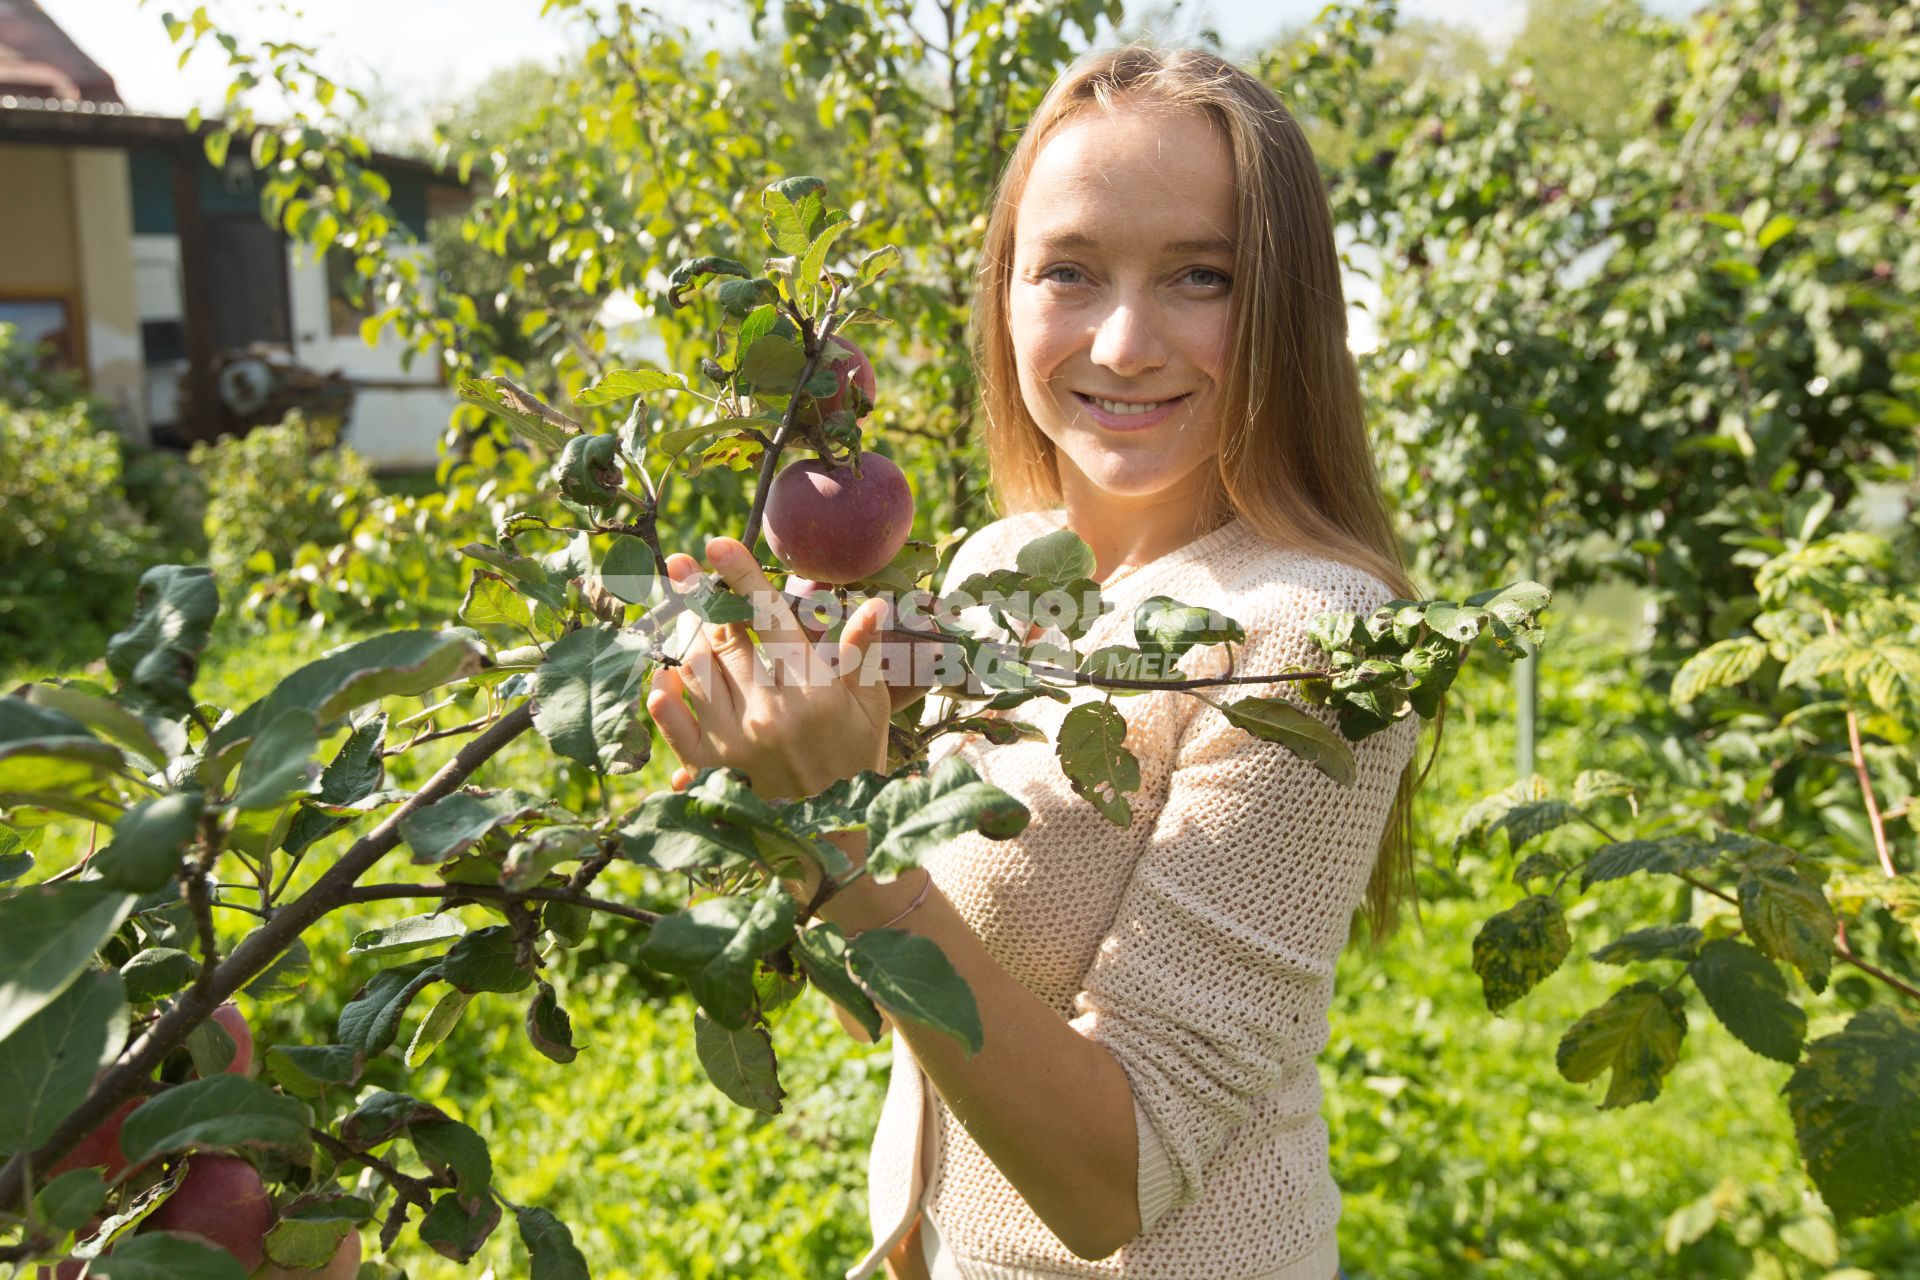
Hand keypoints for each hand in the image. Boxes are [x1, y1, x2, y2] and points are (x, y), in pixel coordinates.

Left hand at [645, 536, 894, 802]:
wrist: (837, 837)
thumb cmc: (858, 764)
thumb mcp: (872, 710)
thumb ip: (863, 656)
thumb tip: (873, 606)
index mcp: (812, 689)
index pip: (768, 617)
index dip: (739, 576)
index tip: (716, 545)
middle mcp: (768, 710)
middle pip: (721, 636)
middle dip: (697, 594)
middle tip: (678, 566)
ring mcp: (736, 740)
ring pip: (695, 670)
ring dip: (685, 637)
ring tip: (682, 616)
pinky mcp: (715, 768)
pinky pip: (677, 725)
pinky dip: (666, 699)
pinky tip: (663, 678)